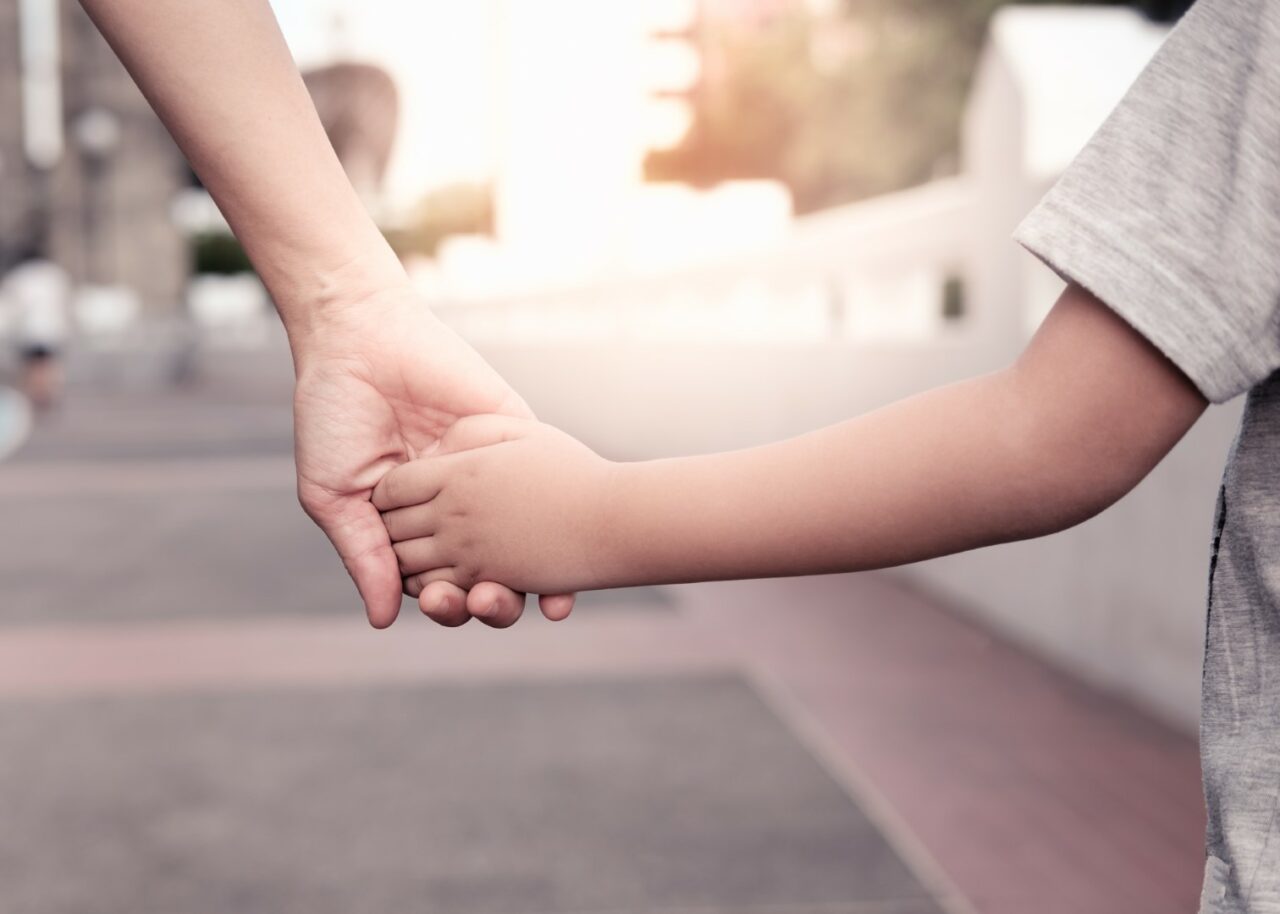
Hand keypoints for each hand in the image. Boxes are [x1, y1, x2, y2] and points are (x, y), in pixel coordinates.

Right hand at [291, 285, 575, 627]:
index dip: (449, 604)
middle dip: (492, 599)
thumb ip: (364, 555)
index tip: (445, 605)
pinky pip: (546, 482)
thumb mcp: (336, 495)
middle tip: (486, 601)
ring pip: (525, 541)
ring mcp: (491, 476)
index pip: (443, 584)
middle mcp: (460, 510)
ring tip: (521, 590)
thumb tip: (384, 620)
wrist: (357, 340)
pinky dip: (561, 518)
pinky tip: (560, 532)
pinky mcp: (516, 437)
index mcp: (416, 528)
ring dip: (529, 575)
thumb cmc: (334, 418)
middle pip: (489, 573)